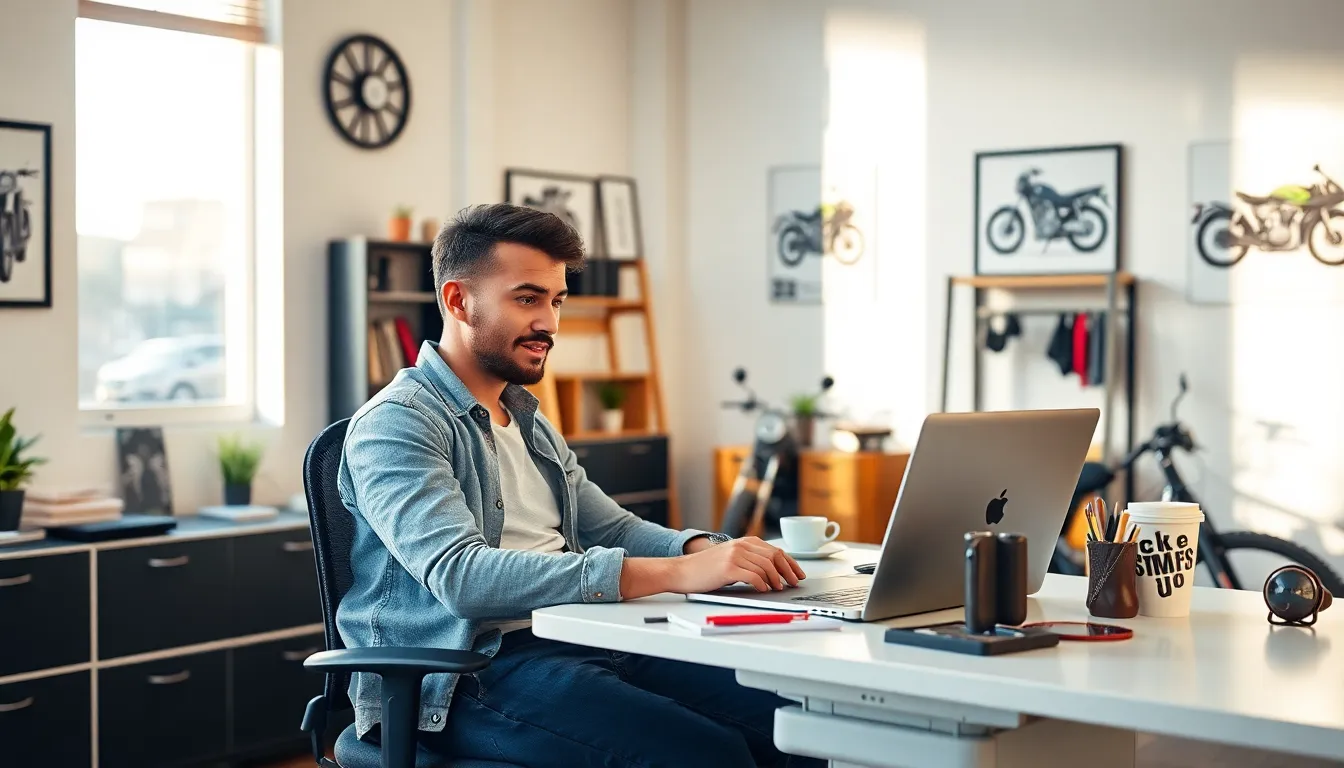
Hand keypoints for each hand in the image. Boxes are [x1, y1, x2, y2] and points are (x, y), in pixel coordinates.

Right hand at [669, 537, 806, 593]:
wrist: (682, 571)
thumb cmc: (705, 569)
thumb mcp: (730, 558)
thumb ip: (748, 559)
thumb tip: (772, 572)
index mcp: (744, 542)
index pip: (775, 550)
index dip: (790, 563)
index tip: (798, 573)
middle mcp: (741, 545)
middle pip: (774, 557)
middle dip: (788, 571)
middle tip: (793, 583)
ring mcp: (735, 555)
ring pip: (766, 566)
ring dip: (776, 579)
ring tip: (778, 588)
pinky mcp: (728, 567)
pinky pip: (753, 576)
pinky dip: (762, 584)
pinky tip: (764, 589)